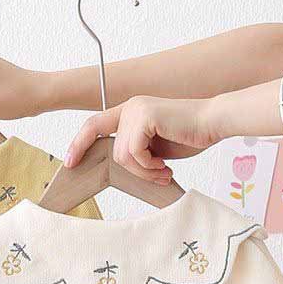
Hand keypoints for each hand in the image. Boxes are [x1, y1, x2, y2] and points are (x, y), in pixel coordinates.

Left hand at [64, 96, 218, 183]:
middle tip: (158, 176)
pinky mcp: (145, 117)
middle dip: (135, 171)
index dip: (79, 143)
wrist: (213, 124)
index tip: (69, 162)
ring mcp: (136, 110)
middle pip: (113, 151)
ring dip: (145, 171)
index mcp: (130, 111)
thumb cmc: (190, 135)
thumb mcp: (155, 147)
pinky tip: (165, 165)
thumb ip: (135, 151)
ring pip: (123, 156)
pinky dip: (149, 165)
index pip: (94, 125)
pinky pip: (134, 153)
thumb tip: (118, 165)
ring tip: (164, 171)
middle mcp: (130, 107)